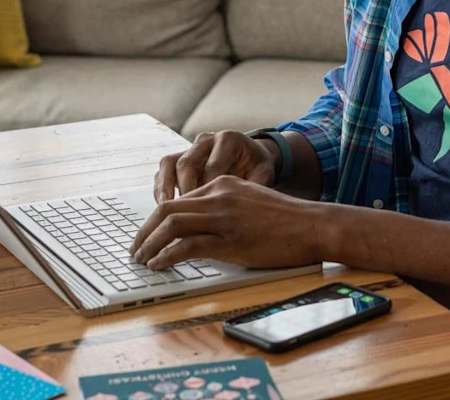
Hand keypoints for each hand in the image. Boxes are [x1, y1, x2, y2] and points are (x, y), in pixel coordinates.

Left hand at [130, 175, 324, 269]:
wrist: (313, 225)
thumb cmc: (286, 220)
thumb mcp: (250, 202)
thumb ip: (224, 208)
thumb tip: (196, 230)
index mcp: (223, 183)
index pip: (177, 199)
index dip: (155, 220)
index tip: (146, 236)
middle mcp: (219, 195)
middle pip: (167, 209)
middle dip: (144, 232)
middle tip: (135, 249)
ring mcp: (224, 217)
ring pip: (171, 225)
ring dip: (150, 244)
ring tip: (142, 259)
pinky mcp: (230, 240)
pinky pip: (188, 246)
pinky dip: (168, 257)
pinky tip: (160, 265)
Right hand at [153, 130, 277, 202]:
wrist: (250, 156)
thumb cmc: (257, 167)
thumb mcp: (263, 174)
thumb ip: (254, 186)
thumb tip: (244, 209)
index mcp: (228, 140)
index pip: (213, 166)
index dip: (207, 190)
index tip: (206, 212)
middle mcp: (206, 140)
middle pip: (187, 162)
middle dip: (185, 190)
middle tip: (184, 213)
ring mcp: (190, 148)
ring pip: (169, 163)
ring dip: (165, 188)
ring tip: (164, 210)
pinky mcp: (178, 158)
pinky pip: (163, 171)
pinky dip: (160, 189)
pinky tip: (163, 208)